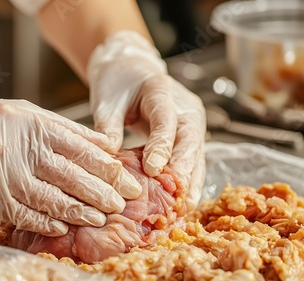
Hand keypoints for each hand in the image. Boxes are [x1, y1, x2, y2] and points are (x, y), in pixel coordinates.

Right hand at [0, 99, 141, 235]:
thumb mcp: (16, 113)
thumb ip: (58, 129)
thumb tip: (99, 146)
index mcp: (28, 121)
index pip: (80, 146)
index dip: (107, 166)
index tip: (127, 177)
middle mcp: (16, 146)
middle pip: (71, 174)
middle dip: (102, 190)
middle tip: (125, 202)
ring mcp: (0, 173)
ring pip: (51, 197)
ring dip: (80, 210)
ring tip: (101, 217)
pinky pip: (23, 214)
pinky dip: (46, 222)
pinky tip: (64, 226)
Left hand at [87, 31, 205, 210]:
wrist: (131, 71)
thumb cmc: (118, 84)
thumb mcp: (107, 100)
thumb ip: (109, 125)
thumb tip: (109, 154)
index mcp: (162, 91)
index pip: (165, 121)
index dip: (161, 146)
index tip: (152, 170)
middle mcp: (185, 108)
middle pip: (190, 142)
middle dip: (183, 172)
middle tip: (174, 199)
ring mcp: (192, 123)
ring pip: (196, 156)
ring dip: (190, 183)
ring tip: (181, 210)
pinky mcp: (191, 138)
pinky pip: (193, 162)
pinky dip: (188, 182)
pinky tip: (183, 204)